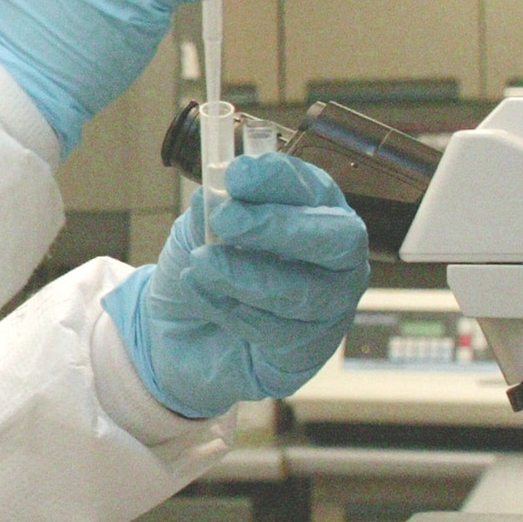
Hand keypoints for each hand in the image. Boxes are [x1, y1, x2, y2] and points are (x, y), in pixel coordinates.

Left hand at [102, 153, 368, 418]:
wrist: (185, 330)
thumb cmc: (208, 267)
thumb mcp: (197, 228)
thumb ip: (211, 210)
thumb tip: (218, 194)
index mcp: (313, 208)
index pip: (312, 187)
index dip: (278, 178)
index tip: (237, 174)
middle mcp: (336, 254)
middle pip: (337, 238)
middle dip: (279, 226)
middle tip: (226, 220)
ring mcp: (331, 304)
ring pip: (305, 291)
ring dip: (245, 275)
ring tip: (200, 261)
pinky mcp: (311, 348)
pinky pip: (280, 332)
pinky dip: (233, 311)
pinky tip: (201, 295)